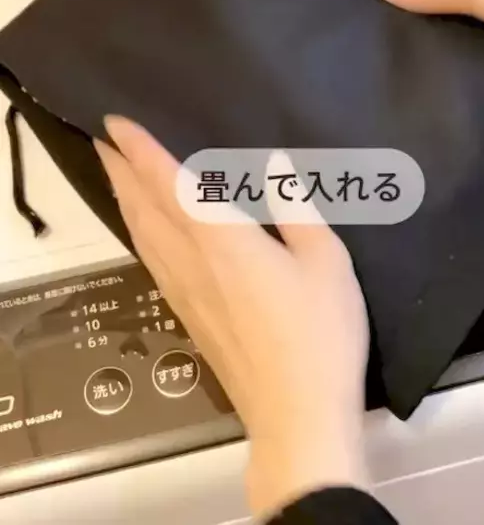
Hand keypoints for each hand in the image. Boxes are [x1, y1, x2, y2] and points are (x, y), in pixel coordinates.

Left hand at [94, 117, 369, 518]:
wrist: (296, 413)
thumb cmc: (319, 330)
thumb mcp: (326, 260)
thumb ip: (296, 206)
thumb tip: (275, 162)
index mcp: (222, 239)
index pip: (169, 182)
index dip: (140, 150)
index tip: (116, 123)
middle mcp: (191, 261)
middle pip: (144, 207)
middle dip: (121, 169)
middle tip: (104, 140)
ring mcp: (184, 293)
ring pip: (142, 235)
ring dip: (124, 200)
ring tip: (115, 176)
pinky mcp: (188, 317)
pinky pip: (151, 261)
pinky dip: (138, 234)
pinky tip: (143, 234)